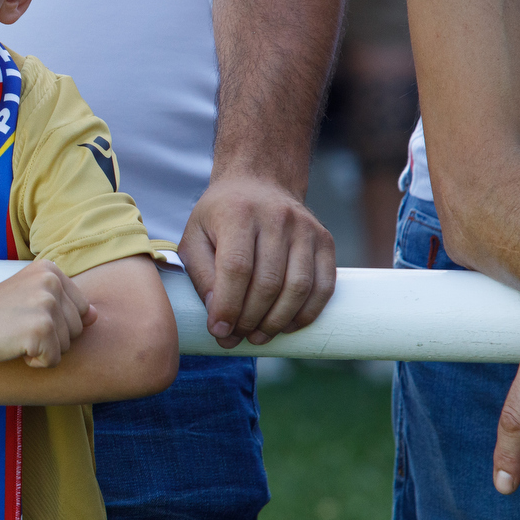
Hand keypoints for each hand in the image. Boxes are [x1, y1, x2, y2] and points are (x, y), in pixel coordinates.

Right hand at [0, 260, 94, 367]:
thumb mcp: (30, 295)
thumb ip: (63, 301)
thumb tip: (96, 316)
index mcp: (51, 269)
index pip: (81, 309)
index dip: (55, 322)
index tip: (26, 316)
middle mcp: (52, 282)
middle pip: (76, 329)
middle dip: (51, 337)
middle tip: (18, 327)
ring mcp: (47, 305)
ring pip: (67, 346)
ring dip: (43, 349)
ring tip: (16, 335)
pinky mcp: (41, 330)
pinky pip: (53, 360)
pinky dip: (34, 362)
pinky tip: (14, 346)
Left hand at [179, 174, 335, 346]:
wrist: (260, 182)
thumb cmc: (220, 217)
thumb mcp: (195, 237)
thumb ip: (201, 275)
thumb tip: (217, 316)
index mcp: (238, 214)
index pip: (237, 268)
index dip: (228, 305)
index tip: (219, 330)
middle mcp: (276, 218)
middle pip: (268, 282)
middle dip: (250, 319)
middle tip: (236, 337)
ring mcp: (305, 229)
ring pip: (298, 288)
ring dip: (277, 321)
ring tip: (258, 336)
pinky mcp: (325, 241)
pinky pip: (323, 286)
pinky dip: (306, 313)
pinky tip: (287, 326)